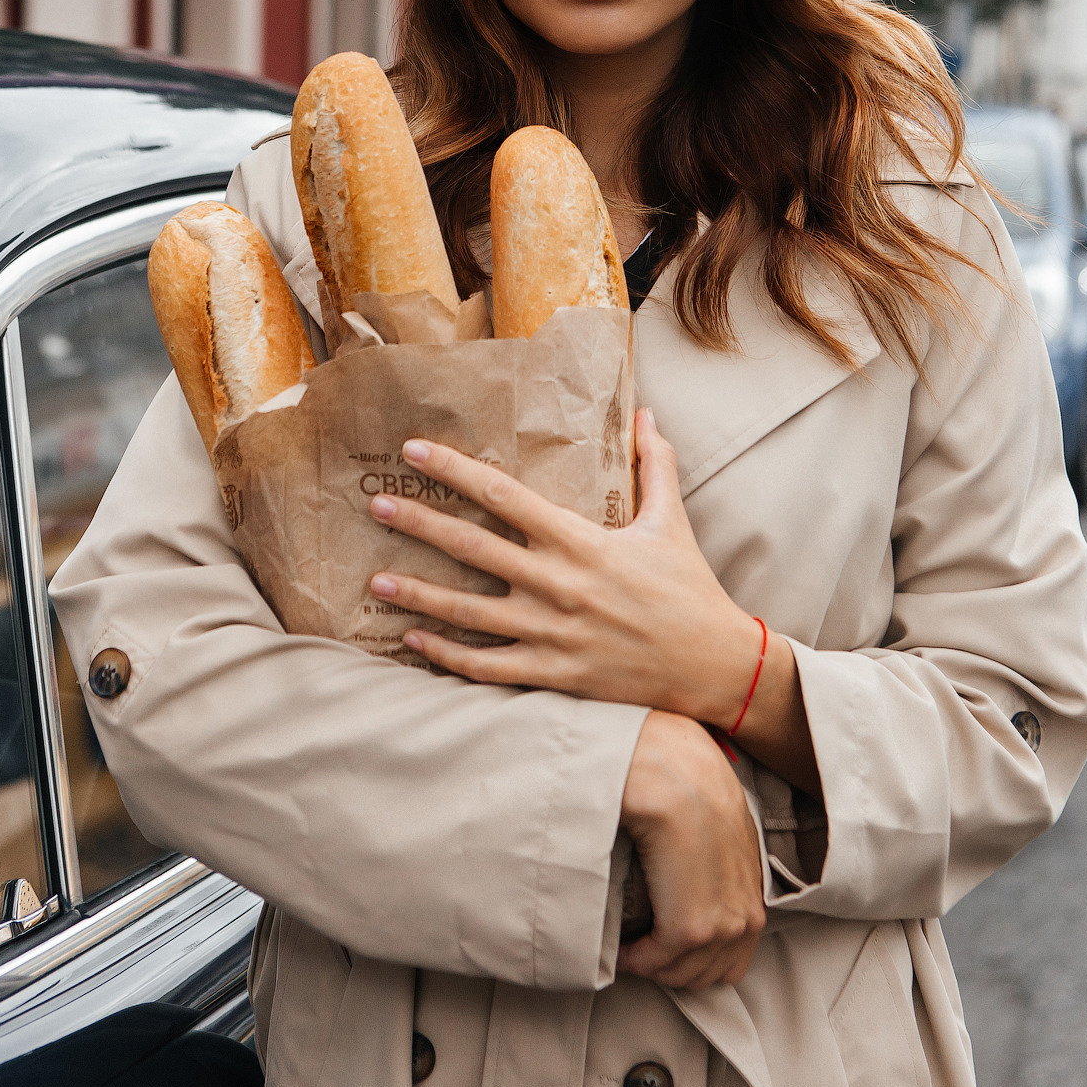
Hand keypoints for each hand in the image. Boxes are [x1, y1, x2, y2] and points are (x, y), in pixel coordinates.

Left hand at [366, 408, 760, 723]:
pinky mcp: (552, 674)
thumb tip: (646, 413)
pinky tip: (414, 640)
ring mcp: (550, 633)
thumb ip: (656, 464)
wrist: (711, 666)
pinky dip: (446, 655)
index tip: (415, 451)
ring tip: (375, 581)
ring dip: (418, 594)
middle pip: (471, 547)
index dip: (455, 471)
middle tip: (376, 506)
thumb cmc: (689, 590)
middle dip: (419, 523)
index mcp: (581, 541)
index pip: (504, 496)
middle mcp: (557, 584)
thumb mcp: (672, 520)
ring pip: (467, 612)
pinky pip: (485, 666)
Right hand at [616, 711, 766, 990]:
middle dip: (679, 967)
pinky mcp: (692, 924)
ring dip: (657, 965)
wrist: (668, 764)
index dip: (703, 952)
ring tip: (632, 946)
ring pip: (691, 972)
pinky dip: (640, 960)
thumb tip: (684, 865)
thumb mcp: (712, 808)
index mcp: (752, 875)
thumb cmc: (679, 774)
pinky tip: (625, 945)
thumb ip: (712, 843)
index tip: (668, 943)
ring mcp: (723, 917)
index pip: (742, 943)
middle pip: (719, 969)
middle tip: (644, 950)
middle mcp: (746, 903)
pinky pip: (664, 963)